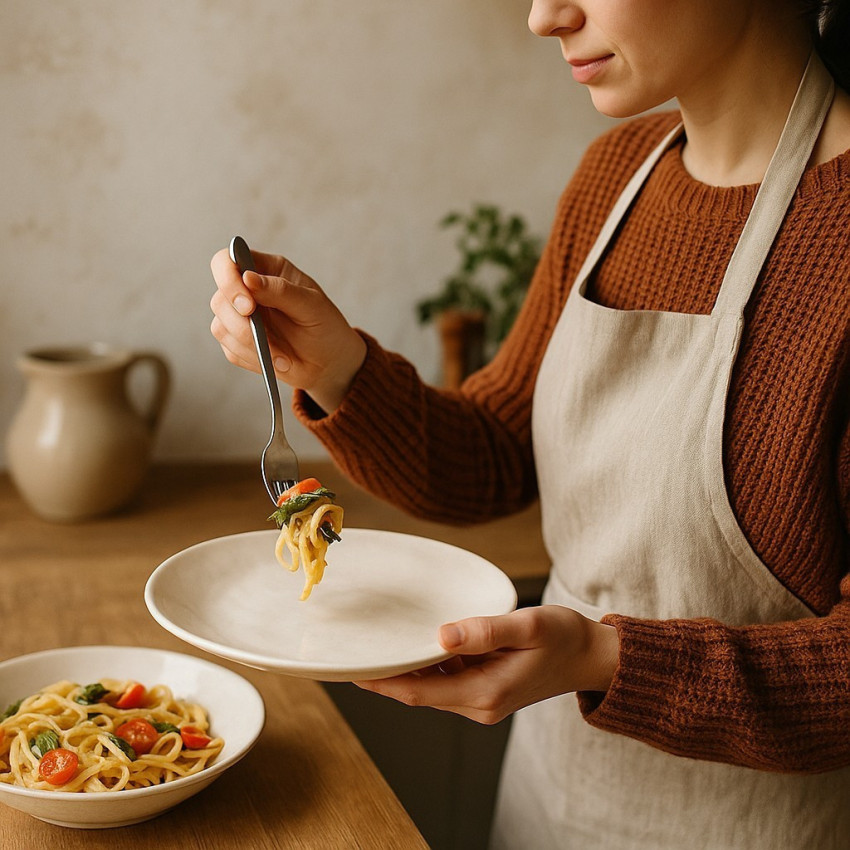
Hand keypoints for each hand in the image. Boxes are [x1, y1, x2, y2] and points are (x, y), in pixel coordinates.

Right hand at [210, 246, 366, 413]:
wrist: (330, 362)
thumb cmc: (325, 326)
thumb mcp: (312, 305)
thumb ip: (281, 290)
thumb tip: (247, 278)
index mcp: (265, 270)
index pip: (227, 261)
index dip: (227, 279)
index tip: (247, 304)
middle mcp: (247, 291)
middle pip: (220, 299)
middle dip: (240, 323)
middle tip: (263, 338)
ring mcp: (240, 317)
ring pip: (221, 327)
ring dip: (251, 346)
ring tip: (283, 357)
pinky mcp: (238, 343)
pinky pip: (231, 350)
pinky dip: (255, 359)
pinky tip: (278, 362)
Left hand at [354, 605, 618, 724]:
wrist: (591, 656)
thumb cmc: (564, 638)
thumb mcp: (528, 627)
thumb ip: (484, 631)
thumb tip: (441, 635)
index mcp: (485, 693)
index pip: (418, 692)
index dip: (382, 682)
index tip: (352, 668)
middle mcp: (479, 703)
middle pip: (418, 693)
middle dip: (385, 678)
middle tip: (352, 653)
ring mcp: (482, 699)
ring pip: (430, 687)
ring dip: (403, 672)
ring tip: (373, 647)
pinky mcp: (485, 690)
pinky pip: (445, 680)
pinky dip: (425, 667)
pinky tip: (413, 646)